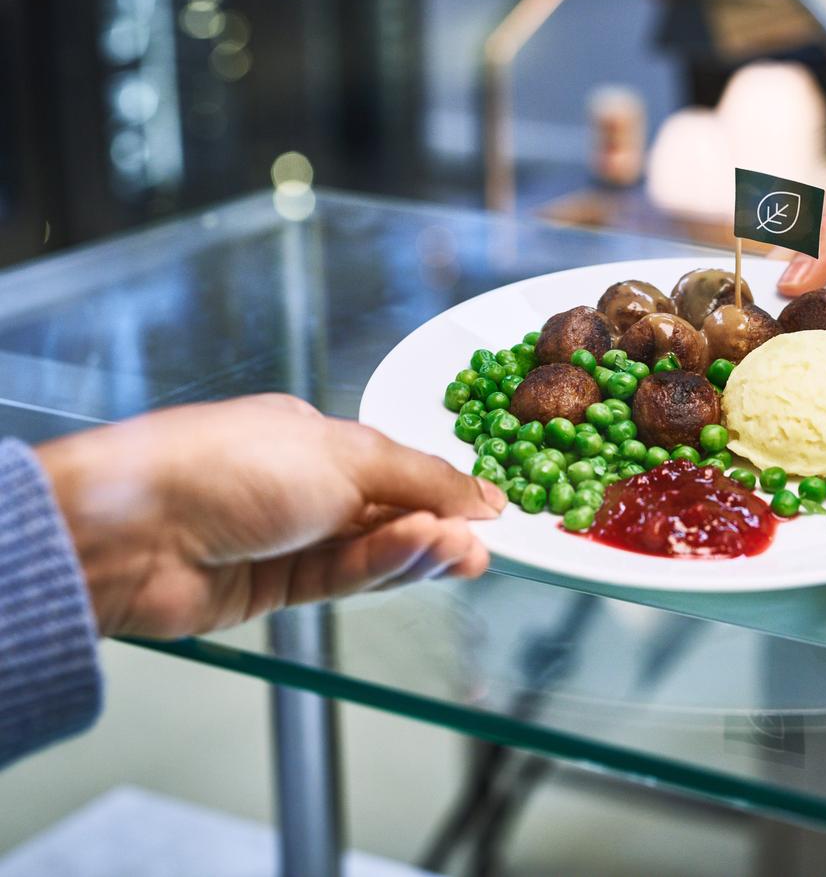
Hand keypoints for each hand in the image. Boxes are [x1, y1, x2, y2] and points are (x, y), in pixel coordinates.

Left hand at [35, 395, 505, 638]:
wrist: (133, 527)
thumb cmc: (231, 463)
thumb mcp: (347, 454)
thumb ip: (422, 479)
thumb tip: (484, 496)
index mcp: (314, 439)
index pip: (396, 467)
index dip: (444, 490)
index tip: (490, 511)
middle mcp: (303, 488)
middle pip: (389, 514)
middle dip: (438, 529)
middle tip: (483, 547)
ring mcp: (287, 540)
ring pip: (370, 553)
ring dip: (417, 551)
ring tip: (462, 554)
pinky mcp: (274, 590)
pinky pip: (342, 578)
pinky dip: (380, 567)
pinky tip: (415, 554)